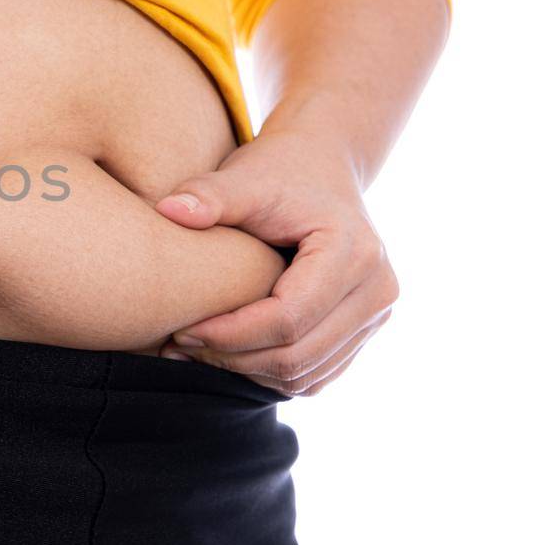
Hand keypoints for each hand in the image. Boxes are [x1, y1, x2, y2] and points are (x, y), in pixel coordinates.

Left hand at [152, 129, 397, 395]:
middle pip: (298, 356)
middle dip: (233, 359)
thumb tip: (167, 210)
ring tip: (197, 351)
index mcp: (354, 253)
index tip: (182, 329)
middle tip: (180, 346)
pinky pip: (314, 376)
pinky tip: (227, 354)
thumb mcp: (244, 177)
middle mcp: (378, 290)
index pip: (287, 319)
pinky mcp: (362, 332)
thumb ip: (208, 194)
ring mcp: (376, 316)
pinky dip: (267, 374)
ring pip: (306, 376)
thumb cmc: (278, 172)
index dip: (230, 333)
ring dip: (247, 373)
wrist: (321, 168)